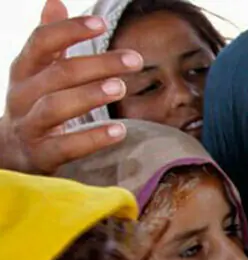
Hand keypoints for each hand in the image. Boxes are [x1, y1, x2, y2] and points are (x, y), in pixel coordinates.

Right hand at [0, 0, 143, 173]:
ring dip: (90, 95)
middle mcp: (22, 95)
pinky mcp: (40, 155)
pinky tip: (120, 131)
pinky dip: (93, 138)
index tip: (101, 24)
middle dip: (98, 64)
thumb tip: (55, 1)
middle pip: (58, 74)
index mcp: (24, 70)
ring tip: (121, 88)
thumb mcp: (38, 72)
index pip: (42, 41)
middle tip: (134, 60)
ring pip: (56, 107)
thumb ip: (50, 42)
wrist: (11, 154)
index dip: (70, 30)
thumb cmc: (35, 105)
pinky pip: (66, 146)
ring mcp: (29, 126)